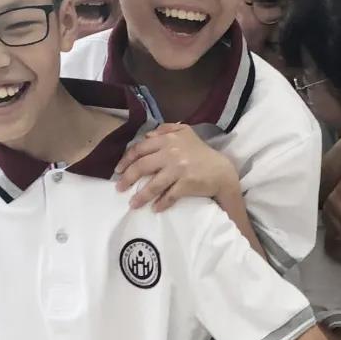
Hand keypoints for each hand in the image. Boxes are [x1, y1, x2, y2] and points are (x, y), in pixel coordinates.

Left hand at [115, 124, 238, 211]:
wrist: (221, 171)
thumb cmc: (201, 153)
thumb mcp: (185, 133)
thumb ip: (166, 130)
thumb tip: (147, 136)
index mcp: (168, 139)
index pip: (140, 148)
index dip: (126, 159)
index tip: (118, 169)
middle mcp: (171, 152)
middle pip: (142, 166)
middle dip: (127, 178)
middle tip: (119, 188)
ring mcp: (179, 169)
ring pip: (153, 184)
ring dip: (141, 196)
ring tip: (133, 204)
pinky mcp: (187, 183)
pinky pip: (169, 196)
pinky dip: (161, 203)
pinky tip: (155, 209)